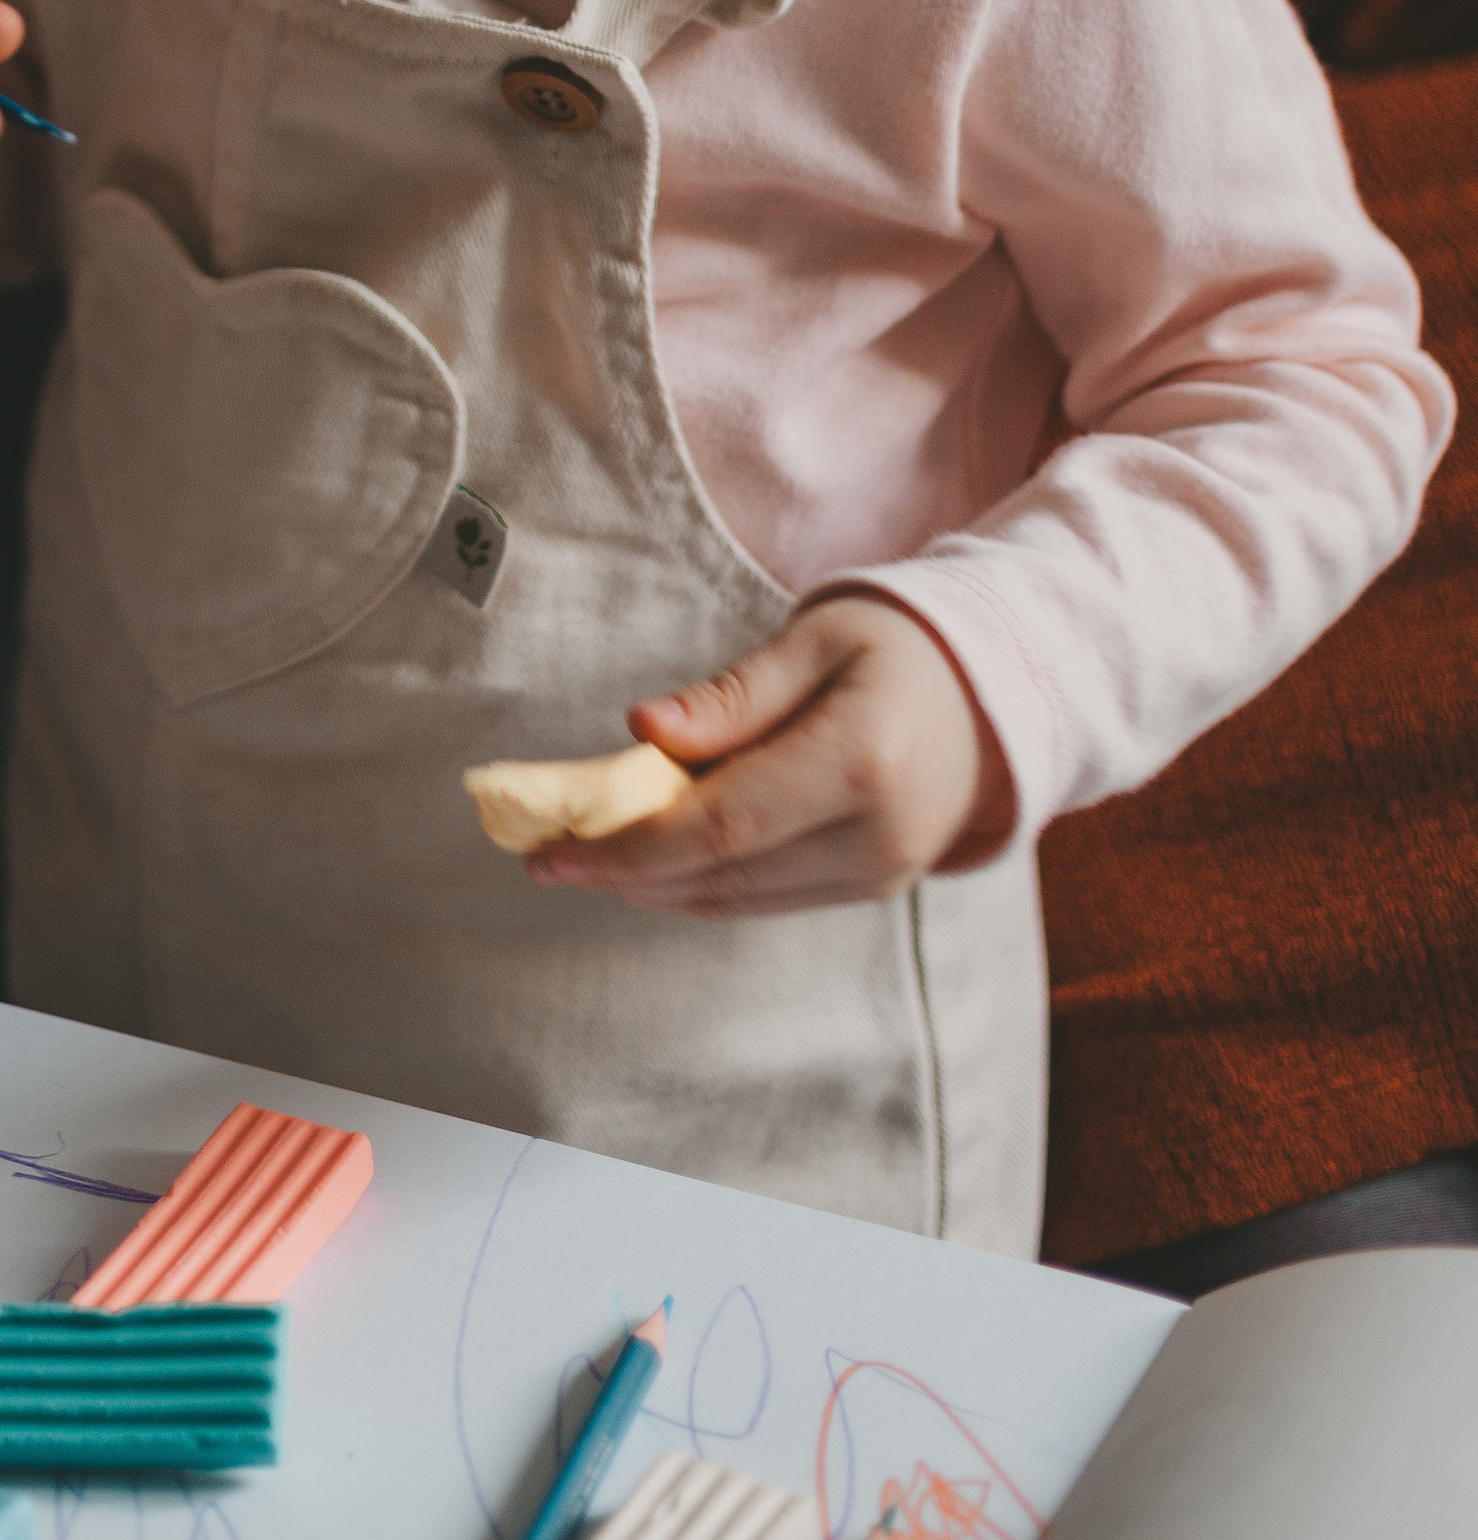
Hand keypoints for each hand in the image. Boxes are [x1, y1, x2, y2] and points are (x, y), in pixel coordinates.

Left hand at [526, 592, 1013, 916]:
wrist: (997, 693)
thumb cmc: (897, 646)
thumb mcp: (815, 639)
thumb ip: (731, 695)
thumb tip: (639, 727)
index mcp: (862, 760)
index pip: (722, 824)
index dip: (629, 846)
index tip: (552, 846)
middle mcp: (877, 834)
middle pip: (722, 875)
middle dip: (623, 872)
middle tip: (542, 853)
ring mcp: (881, 873)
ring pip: (738, 900)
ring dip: (652, 886)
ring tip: (579, 857)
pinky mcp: (874, 888)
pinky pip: (767, 899)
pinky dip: (700, 885)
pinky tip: (648, 861)